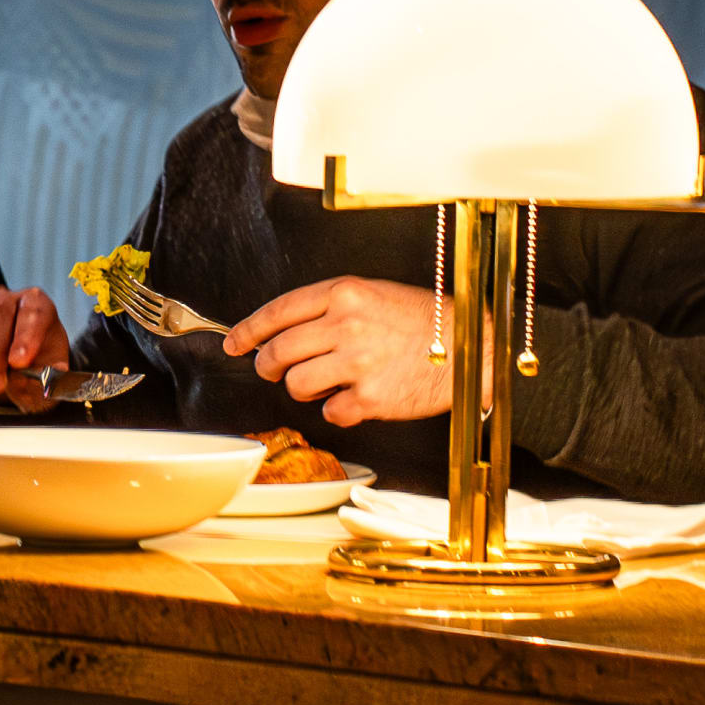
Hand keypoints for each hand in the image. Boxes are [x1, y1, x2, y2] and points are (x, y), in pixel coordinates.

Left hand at [225, 277, 452, 427]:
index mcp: (344, 293)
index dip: (247, 330)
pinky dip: (338, 410)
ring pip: (296, 384)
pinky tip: (357, 397)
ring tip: (327, 381)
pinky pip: (330, 411)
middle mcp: (347, 324)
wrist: (471, 348)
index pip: (278, 311)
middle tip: (273, 370)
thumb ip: (330, 309)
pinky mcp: (371, 397)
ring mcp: (358, 362)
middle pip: (277, 351)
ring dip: (304, 388)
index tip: (233, 343)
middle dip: (267, 365)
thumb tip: (283, 332)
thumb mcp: (374, 295)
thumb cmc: (426, 321)